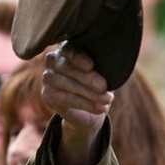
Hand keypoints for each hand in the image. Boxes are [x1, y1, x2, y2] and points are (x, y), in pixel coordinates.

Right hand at [41, 43, 113, 164]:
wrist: (95, 114)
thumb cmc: (103, 89)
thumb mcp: (106, 76)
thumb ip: (103, 67)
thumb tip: (116, 55)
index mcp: (67, 52)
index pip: (67, 50)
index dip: (77, 57)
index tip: (93, 66)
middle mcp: (52, 65)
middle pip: (62, 67)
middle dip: (86, 79)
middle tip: (105, 88)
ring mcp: (48, 82)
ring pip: (60, 84)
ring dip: (85, 94)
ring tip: (107, 101)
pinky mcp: (50, 99)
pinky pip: (60, 101)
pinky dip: (82, 105)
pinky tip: (99, 109)